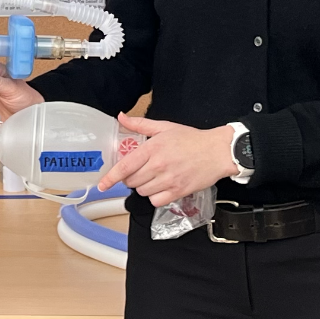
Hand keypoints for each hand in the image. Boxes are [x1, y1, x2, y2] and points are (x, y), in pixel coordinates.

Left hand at [115, 113, 237, 207]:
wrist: (217, 151)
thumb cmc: (192, 139)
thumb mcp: (164, 127)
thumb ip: (140, 124)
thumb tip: (121, 117)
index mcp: (153, 148)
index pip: (125, 166)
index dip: (111, 177)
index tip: (102, 184)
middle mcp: (158, 165)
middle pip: (132, 181)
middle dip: (132, 178)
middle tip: (142, 170)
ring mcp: (168, 180)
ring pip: (142, 192)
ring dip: (143, 187)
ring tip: (154, 177)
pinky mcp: (178, 191)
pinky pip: (156, 201)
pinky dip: (155, 197)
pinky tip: (161, 187)